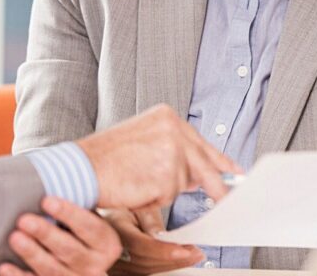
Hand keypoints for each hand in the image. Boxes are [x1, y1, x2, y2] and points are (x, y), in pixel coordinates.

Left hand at [0, 197, 121, 275]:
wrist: (86, 257)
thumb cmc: (82, 229)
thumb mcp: (90, 216)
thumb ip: (80, 203)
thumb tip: (54, 173)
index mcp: (107, 245)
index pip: (90, 228)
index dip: (68, 213)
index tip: (46, 200)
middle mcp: (95, 266)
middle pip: (70, 251)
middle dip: (46, 234)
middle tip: (24, 220)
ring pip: (53, 270)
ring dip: (32, 253)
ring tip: (15, 237)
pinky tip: (4, 266)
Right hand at [76, 104, 240, 209]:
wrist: (81, 168)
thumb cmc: (105, 157)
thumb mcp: (143, 142)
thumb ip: (173, 154)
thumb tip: (197, 175)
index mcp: (167, 117)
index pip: (201, 142)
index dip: (220, 160)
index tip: (236, 171)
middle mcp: (173, 129)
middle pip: (204, 163)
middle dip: (215, 185)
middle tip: (225, 199)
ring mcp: (171, 151)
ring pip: (182, 183)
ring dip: (162, 190)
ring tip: (136, 178)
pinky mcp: (166, 175)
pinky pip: (167, 196)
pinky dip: (152, 199)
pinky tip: (135, 186)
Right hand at [101, 206, 202, 274]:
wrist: (104, 217)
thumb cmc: (124, 208)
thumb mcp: (138, 206)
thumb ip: (149, 221)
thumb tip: (162, 237)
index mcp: (115, 226)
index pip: (140, 245)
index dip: (163, 250)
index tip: (185, 250)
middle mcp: (110, 247)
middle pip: (145, 262)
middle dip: (174, 259)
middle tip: (196, 252)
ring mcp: (112, 262)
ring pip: (144, 272)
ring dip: (171, 265)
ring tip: (191, 257)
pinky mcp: (119, 270)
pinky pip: (141, 274)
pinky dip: (161, 268)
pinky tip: (176, 263)